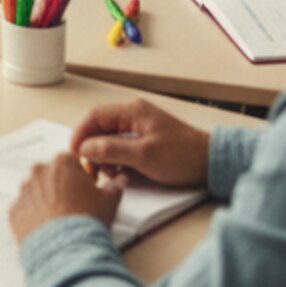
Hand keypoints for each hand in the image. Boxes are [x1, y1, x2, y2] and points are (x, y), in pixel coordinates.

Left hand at [9, 154, 119, 241]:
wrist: (66, 250)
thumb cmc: (89, 220)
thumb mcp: (110, 200)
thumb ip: (115, 186)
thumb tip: (122, 179)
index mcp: (61, 162)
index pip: (71, 163)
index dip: (80, 177)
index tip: (86, 191)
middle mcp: (38, 172)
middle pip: (51, 176)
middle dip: (60, 188)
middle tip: (74, 208)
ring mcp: (24, 192)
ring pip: (36, 193)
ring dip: (45, 203)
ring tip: (60, 222)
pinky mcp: (14, 213)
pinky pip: (24, 212)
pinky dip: (33, 219)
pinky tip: (46, 231)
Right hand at [69, 98, 210, 188]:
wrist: (211, 163)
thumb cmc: (182, 156)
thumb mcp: (143, 156)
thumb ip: (111, 150)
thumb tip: (85, 148)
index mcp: (131, 112)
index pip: (94, 116)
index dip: (80, 135)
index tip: (75, 155)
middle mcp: (133, 116)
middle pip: (99, 129)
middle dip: (93, 150)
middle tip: (94, 171)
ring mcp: (139, 128)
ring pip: (109, 141)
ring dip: (105, 158)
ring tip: (112, 175)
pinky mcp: (145, 141)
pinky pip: (121, 149)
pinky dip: (118, 162)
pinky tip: (123, 175)